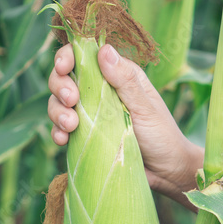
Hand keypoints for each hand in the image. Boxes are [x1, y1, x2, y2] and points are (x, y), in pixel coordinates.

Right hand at [48, 43, 202, 204]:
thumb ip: (124, 80)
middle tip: (71, 100)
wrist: (165, 174)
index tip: (63, 67)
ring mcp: (90, 114)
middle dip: (61, 85)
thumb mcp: (145, 107)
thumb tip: (104, 50)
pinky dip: (57, 132)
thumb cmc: (162, 136)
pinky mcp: (84, 136)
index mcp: (118, 76)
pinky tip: (62, 139)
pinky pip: (61, 129)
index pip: (85, 56)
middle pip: (65, 77)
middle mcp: (101, 91)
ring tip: (70, 124)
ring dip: (57, 111)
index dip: (68, 56)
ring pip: (59, 103)